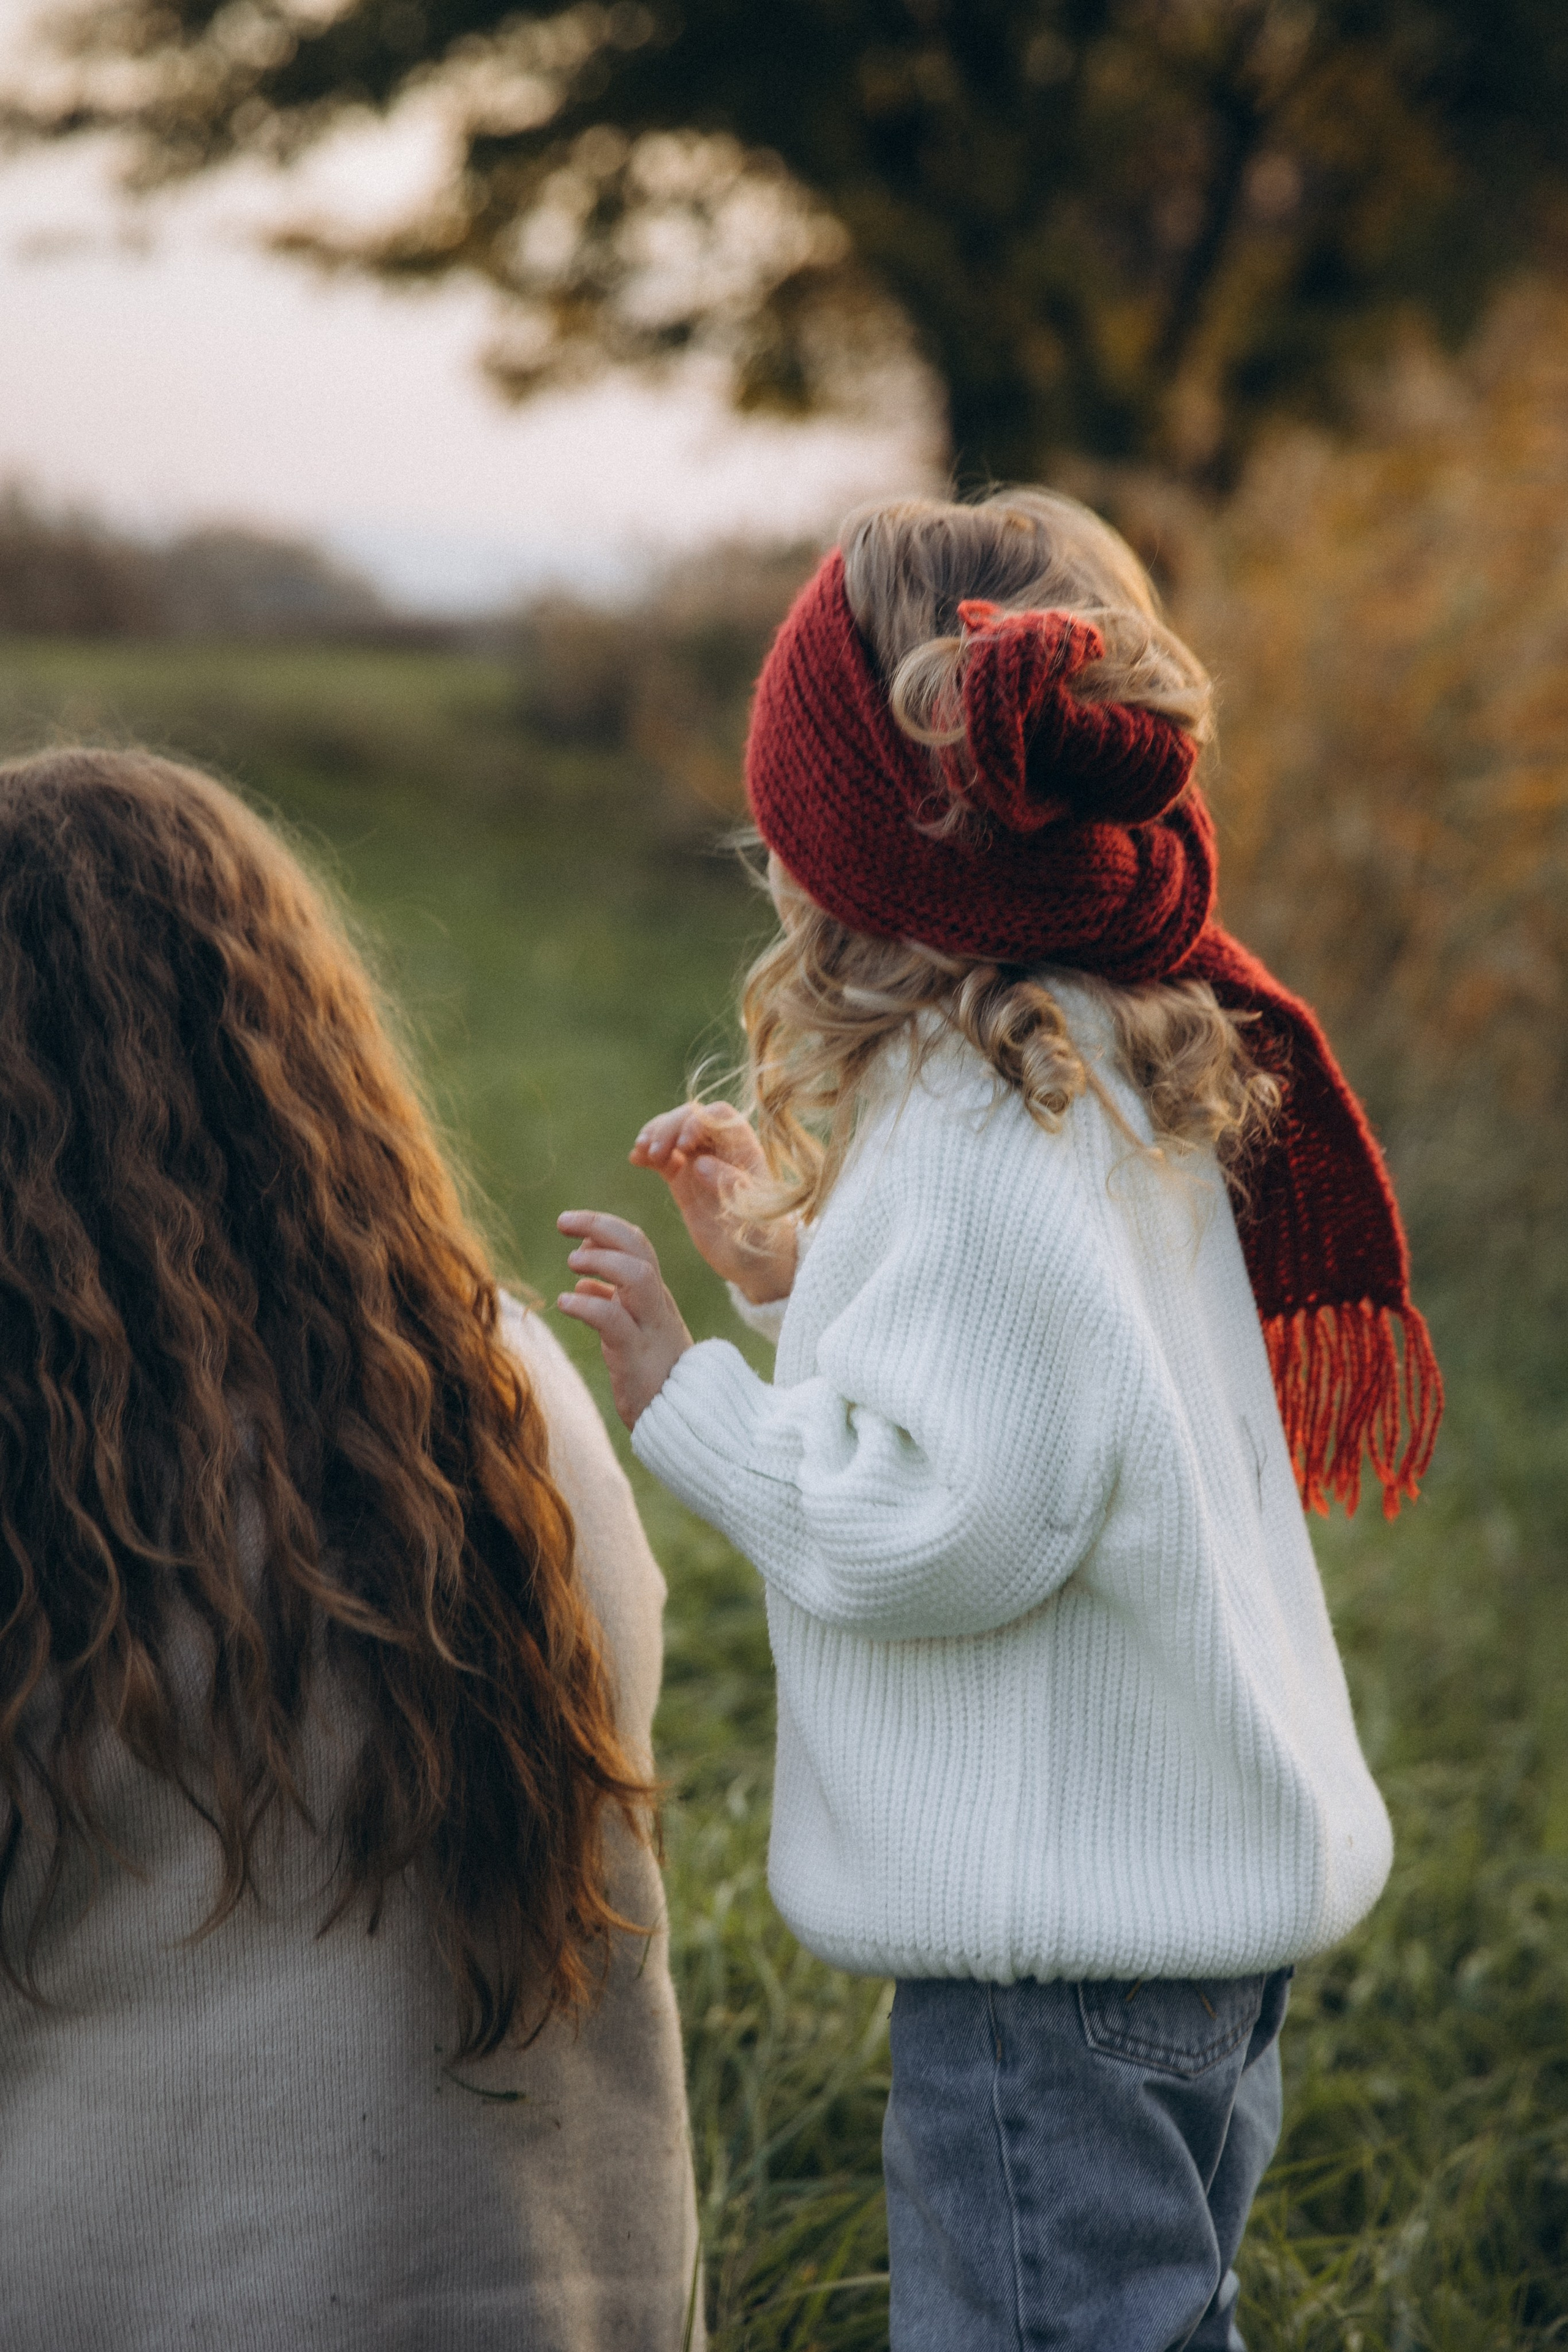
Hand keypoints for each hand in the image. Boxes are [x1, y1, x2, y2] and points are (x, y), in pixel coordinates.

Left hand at [556, 1210, 693, 1428]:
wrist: (683, 1419)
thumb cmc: (654, 1374)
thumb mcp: (633, 1330)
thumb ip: (611, 1302)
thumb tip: (582, 1283)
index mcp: (655, 1295)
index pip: (636, 1243)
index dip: (604, 1226)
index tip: (571, 1223)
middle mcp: (657, 1304)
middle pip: (638, 1247)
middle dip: (600, 1226)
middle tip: (562, 1222)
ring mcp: (650, 1328)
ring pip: (637, 1277)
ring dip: (601, 1262)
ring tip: (572, 1263)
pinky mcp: (637, 1356)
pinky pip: (614, 1321)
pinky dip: (586, 1307)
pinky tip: (564, 1303)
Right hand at [631, 1101, 795, 1304]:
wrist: (758, 1264)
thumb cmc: (764, 1240)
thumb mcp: (754, 1218)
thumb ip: (731, 1187)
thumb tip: (701, 1163)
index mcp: (745, 1152)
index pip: (719, 1116)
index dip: (697, 1121)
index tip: (682, 1145)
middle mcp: (722, 1151)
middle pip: (691, 1118)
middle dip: (669, 1127)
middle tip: (652, 1150)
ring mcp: (701, 1163)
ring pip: (674, 1132)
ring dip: (654, 1135)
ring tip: (640, 1152)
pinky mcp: (685, 1180)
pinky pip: (664, 1156)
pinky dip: (648, 1153)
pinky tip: (635, 1160)